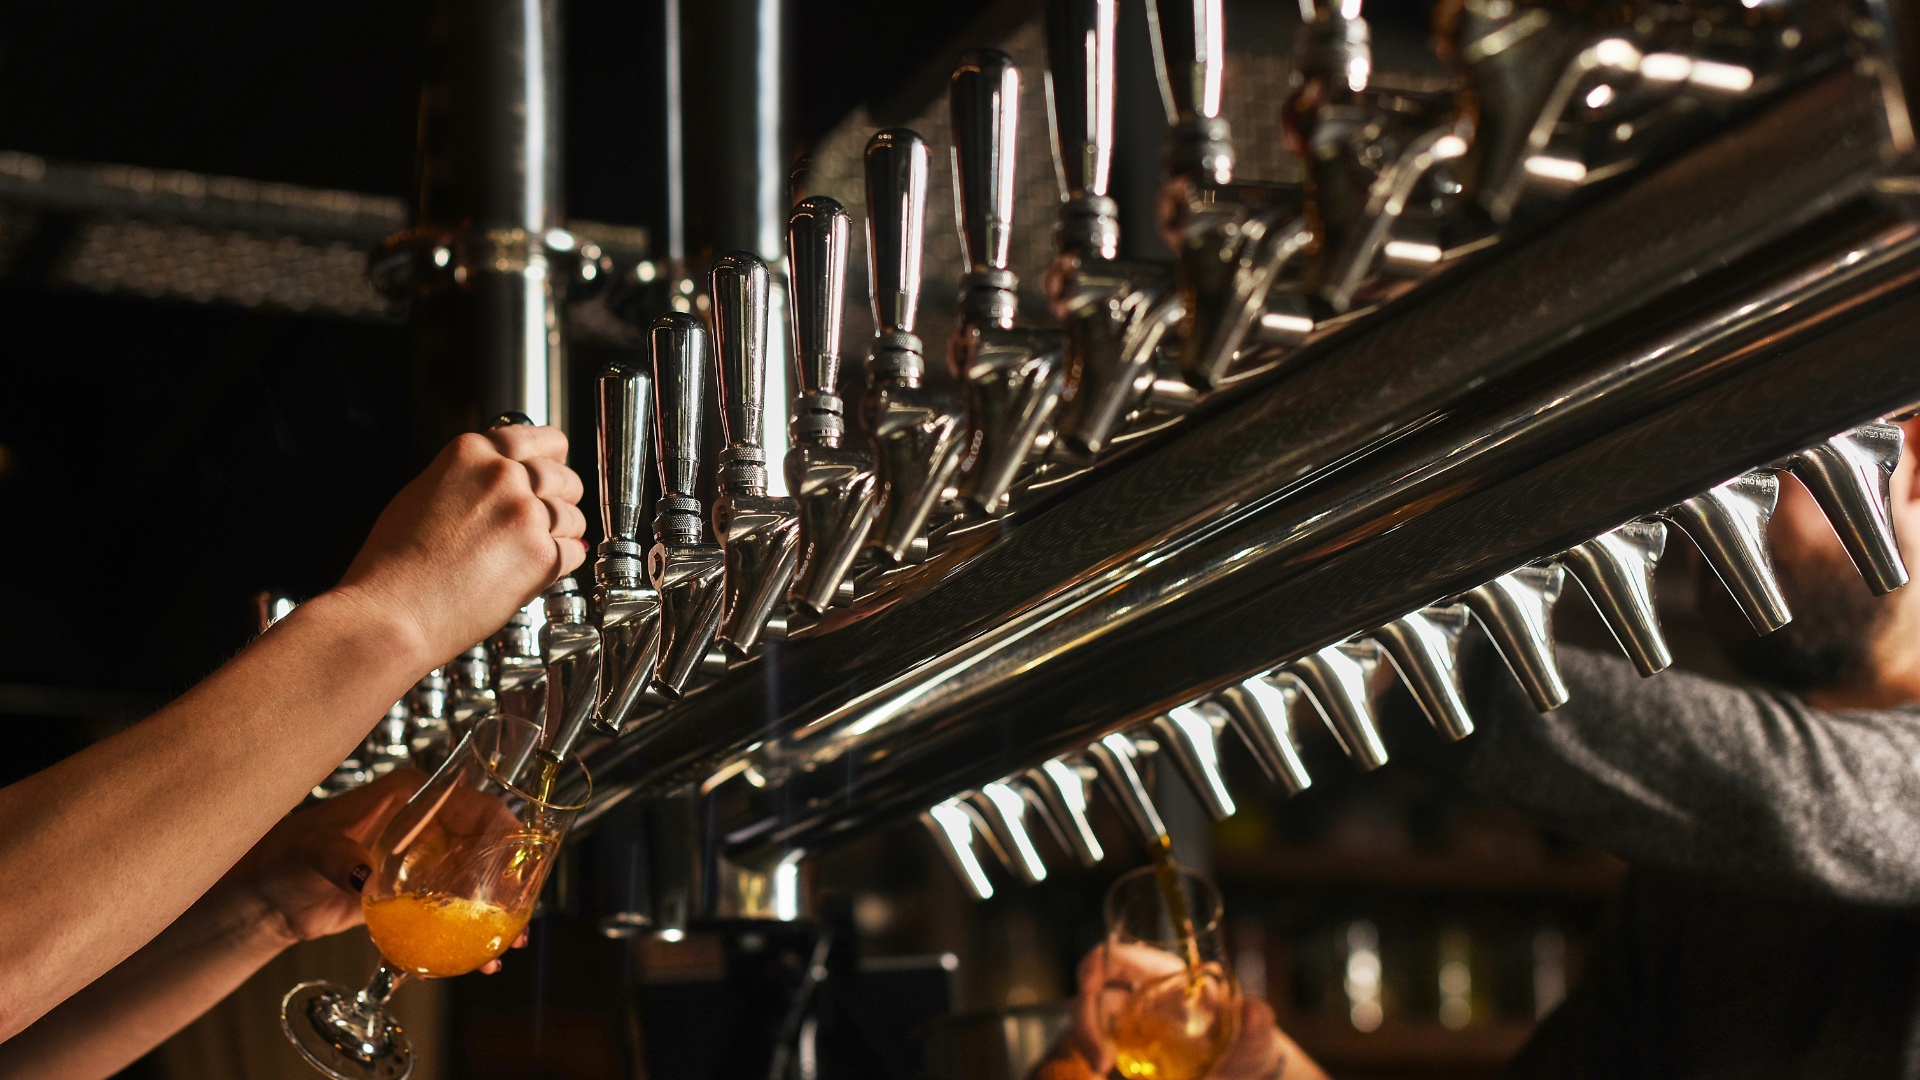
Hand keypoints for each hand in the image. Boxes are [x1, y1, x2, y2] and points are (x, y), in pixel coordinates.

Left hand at [224, 771, 529, 972]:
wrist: (265, 898)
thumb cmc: (284, 856)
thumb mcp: (314, 850)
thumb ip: (340, 858)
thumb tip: (366, 876)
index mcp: (412, 797)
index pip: (476, 807)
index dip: (504, 834)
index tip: (516, 867)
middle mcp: (424, 826)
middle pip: (486, 850)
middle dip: (508, 883)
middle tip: (517, 917)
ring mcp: (420, 862)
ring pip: (473, 885)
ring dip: (492, 916)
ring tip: (505, 947)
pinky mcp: (411, 896)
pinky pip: (448, 912)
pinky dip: (462, 936)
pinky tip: (474, 961)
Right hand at [332, 425, 586, 667]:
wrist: (392, 613)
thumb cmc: (393, 564)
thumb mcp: (423, 494)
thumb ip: (468, 479)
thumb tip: (497, 482)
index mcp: (471, 454)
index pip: (538, 439)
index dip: (553, 454)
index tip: (557, 461)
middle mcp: (502, 477)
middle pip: (562, 477)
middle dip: (564, 495)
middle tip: (555, 511)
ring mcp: (525, 515)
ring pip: (573, 516)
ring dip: (564, 531)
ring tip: (540, 547)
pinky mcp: (541, 556)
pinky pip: (573, 552)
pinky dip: (564, 561)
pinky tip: (545, 567)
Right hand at [1046, 942, 1327, 1079]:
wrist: (1242, 1077)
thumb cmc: (1248, 1045)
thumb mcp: (1256, 1035)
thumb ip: (1258, 1025)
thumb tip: (1256, 1011)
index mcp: (1164, 975)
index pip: (1116, 957)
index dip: (1095, 964)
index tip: (1088, 986)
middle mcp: (1138, 998)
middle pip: (1093, 996)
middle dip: (1087, 1023)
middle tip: (1102, 1061)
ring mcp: (1127, 1028)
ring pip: (1089, 1026)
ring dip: (1087, 1045)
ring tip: (1102, 1071)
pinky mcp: (1125, 1056)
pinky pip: (1098, 1052)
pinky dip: (1093, 1061)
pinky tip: (1103, 1076)